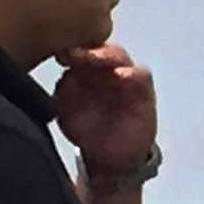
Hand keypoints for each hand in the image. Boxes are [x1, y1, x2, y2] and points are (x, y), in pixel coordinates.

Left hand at [53, 43, 156, 172]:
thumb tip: (65, 74)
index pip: (78, 50)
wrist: (110, 155)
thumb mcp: (68, 111)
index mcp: (84, 70)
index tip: (60, 54)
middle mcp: (104, 69)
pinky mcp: (143, 91)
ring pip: (119, 57)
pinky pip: (141, 75)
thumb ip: (65, 91)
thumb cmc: (87, 129)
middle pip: (98, 48)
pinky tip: (122, 76)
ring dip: (108, 56)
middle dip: (88, 49)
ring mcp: (125, 77)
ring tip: (96, 59)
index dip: (70, 50)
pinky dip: (133, 73)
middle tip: (76, 53)